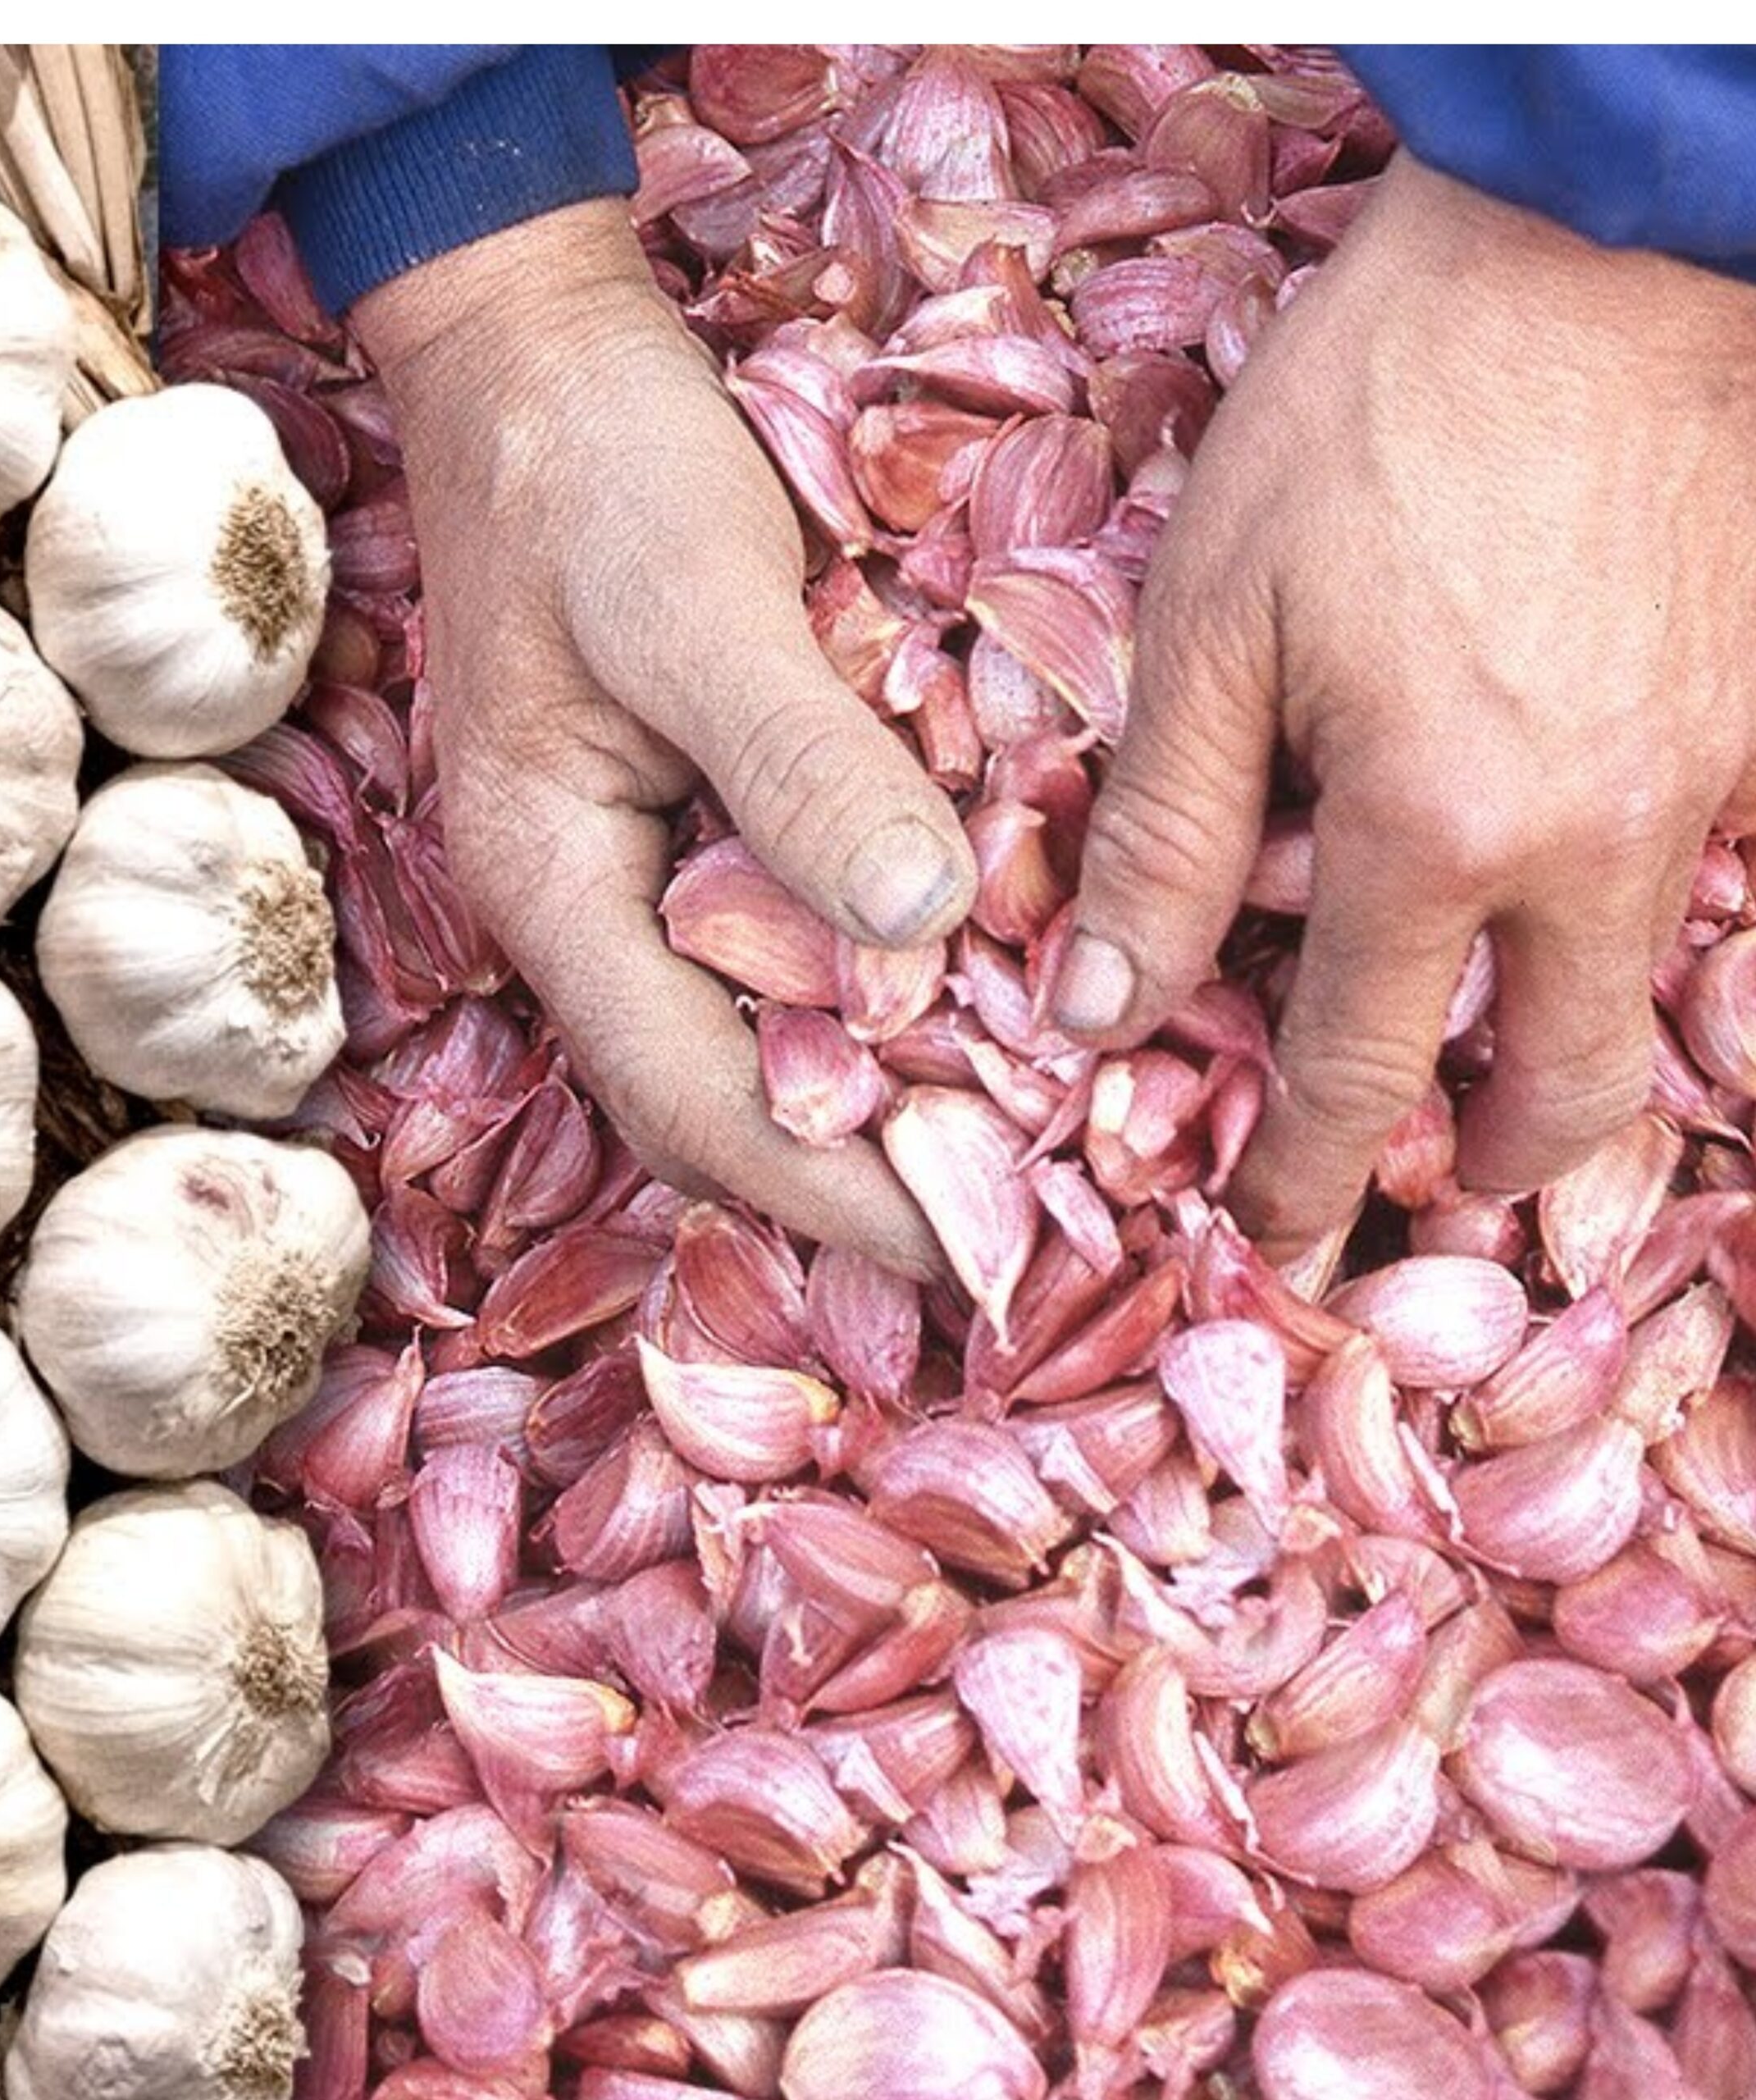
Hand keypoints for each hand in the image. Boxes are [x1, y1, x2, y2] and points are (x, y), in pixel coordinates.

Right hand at [356, 201, 976, 1275]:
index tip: (966, 1246)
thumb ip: (799, 765)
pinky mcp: (690, 825)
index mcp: (551, 885)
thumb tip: (922, 923)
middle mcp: (586, 912)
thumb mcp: (694, 602)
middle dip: (861, 1175)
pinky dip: (877, 995)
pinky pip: (783, 953)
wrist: (538, 356)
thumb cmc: (598, 469)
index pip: (688, 1098)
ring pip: (756, 1038)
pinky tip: (974, 1005)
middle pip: (723, 1098)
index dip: (824, 1189)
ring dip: (877, 1098)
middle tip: (1023, 1218)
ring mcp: (635, 873)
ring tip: (1021, 1144)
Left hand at [1053, 153, 1755, 1255]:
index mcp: (1439, 828)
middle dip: (1488, 1174)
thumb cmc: (1373, 417)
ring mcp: (1708, 779)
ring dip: (1570, 1074)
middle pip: (1562, 1087)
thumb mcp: (1210, 624)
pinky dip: (1635, 941)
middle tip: (1424, 1207)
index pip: (1359, 1072)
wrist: (1593, 246)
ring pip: (1649, 997)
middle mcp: (1597, 839)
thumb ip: (1161, 840)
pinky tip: (1568, 920)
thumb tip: (1098, 1019)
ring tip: (1496, 1102)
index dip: (1308, 1175)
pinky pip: (1708, 882)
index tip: (1269, 1238)